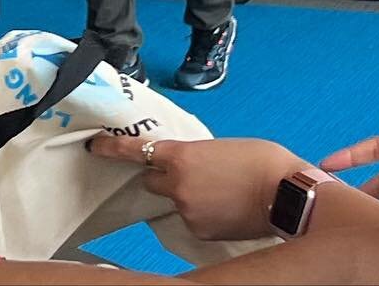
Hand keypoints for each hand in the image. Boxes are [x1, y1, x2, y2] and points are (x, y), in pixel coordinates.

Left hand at [89, 135, 301, 240]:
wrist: (284, 194)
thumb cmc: (258, 160)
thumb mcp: (217, 147)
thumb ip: (191, 155)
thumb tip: (185, 164)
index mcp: (179, 156)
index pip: (134, 151)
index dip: (111, 149)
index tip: (94, 147)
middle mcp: (176, 185)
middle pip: (152, 180)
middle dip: (163, 176)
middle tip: (188, 172)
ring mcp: (186, 211)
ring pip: (175, 201)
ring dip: (187, 195)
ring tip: (220, 190)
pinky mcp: (200, 231)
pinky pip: (191, 219)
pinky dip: (202, 213)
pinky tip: (224, 207)